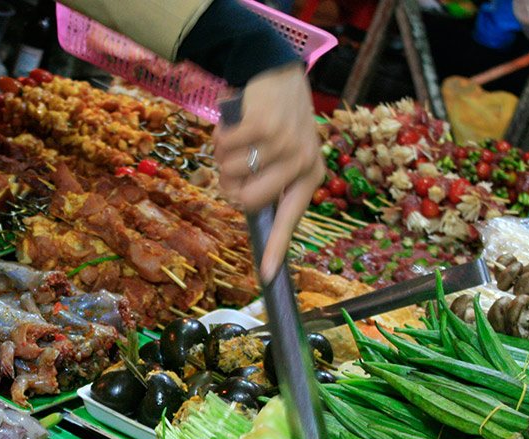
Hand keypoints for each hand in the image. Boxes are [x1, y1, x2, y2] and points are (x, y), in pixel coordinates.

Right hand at [213, 64, 323, 282]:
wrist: (275, 70)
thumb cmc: (274, 119)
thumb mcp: (283, 152)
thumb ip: (269, 181)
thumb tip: (245, 208)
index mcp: (308, 176)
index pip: (288, 221)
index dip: (274, 250)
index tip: (267, 277)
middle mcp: (302, 162)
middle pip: (247, 201)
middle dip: (228, 186)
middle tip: (232, 165)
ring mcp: (285, 144)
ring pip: (230, 174)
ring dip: (222, 156)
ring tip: (238, 136)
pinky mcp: (264, 126)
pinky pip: (224, 150)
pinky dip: (219, 137)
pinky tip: (234, 123)